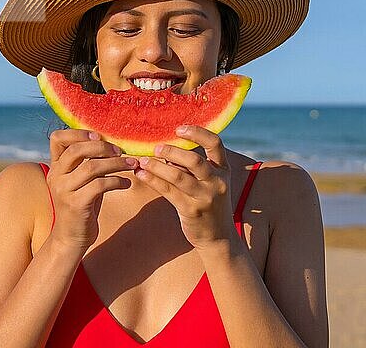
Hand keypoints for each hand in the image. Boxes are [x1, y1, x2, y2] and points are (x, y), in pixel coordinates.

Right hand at [46, 129, 138, 251]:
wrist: (71, 238)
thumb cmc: (82, 206)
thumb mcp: (82, 182)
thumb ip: (88, 163)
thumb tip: (111, 143)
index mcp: (56, 167)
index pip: (57, 138)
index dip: (78, 133)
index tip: (99, 137)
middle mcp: (56, 176)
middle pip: (77, 150)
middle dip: (103, 147)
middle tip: (121, 151)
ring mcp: (64, 191)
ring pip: (91, 167)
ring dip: (116, 164)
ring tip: (131, 164)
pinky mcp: (76, 204)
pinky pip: (99, 185)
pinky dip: (117, 181)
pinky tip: (126, 183)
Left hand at [135, 125, 233, 250]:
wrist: (218, 237)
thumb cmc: (209, 204)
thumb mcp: (209, 182)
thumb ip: (193, 167)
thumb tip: (166, 150)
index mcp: (223, 170)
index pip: (215, 144)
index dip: (197, 132)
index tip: (179, 129)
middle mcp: (217, 182)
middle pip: (194, 160)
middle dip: (172, 152)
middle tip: (155, 148)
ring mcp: (205, 197)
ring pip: (178, 176)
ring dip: (157, 166)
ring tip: (142, 160)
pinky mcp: (191, 210)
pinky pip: (168, 191)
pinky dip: (153, 180)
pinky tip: (141, 174)